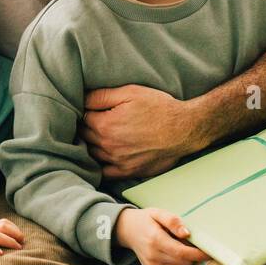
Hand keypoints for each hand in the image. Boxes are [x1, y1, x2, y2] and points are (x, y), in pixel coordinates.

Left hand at [81, 85, 197, 178]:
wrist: (184, 130)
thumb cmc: (159, 108)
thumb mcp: (130, 92)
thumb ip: (102, 95)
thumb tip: (82, 98)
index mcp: (105, 124)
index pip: (82, 117)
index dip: (86, 111)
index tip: (92, 108)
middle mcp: (107, 145)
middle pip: (84, 136)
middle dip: (86, 127)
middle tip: (94, 120)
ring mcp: (117, 161)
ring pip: (92, 154)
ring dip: (91, 145)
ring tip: (99, 135)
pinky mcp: (127, 172)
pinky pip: (104, 172)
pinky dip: (100, 164)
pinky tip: (104, 155)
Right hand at [114, 207, 207, 264]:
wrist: (127, 231)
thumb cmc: (146, 220)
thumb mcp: (158, 213)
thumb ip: (173, 221)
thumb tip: (187, 233)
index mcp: (155, 240)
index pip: (182, 253)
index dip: (198, 254)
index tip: (209, 252)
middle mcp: (153, 256)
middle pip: (183, 264)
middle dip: (193, 257)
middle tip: (193, 246)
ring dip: (187, 263)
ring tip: (181, 249)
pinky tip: (174, 256)